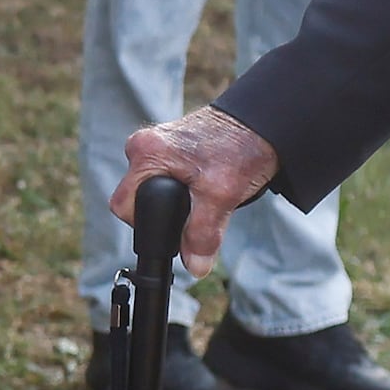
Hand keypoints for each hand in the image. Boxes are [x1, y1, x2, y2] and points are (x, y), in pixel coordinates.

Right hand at [112, 106, 281, 266]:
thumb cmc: (242, 148)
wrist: (264, 122)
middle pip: (137, 199)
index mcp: (146, 152)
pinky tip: (206, 189)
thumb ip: (203, 233)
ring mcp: (157, 145)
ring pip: (154, 191)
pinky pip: (167, 180)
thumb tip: (194, 267)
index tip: (174, 230)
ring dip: (177, 203)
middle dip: (164, 213)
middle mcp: (144, 146)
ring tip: (206, 198)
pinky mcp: (172, 148)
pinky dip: (187, 191)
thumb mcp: (222, 196)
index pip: (124, 205)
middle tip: (197, 212)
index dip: (147, 225)